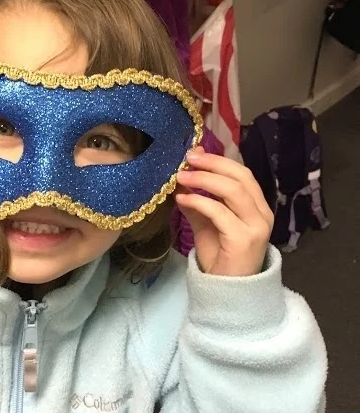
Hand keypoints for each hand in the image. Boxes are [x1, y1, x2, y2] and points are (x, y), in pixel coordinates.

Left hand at [175, 147, 273, 275]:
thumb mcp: (205, 223)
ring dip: (204, 179)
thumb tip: (180, 178)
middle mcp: (262, 213)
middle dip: (212, 164)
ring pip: (234, 191)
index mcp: (256, 206)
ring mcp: (256, 226)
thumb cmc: (219, 257)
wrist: (227, 292)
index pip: (242, 173)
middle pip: (240, 177)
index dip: (218, 160)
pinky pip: (220, 213)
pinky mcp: (244, 240)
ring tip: (181, 176)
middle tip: (187, 158)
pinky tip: (182, 199)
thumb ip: (197, 201)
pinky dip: (199, 202)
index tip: (194, 152)